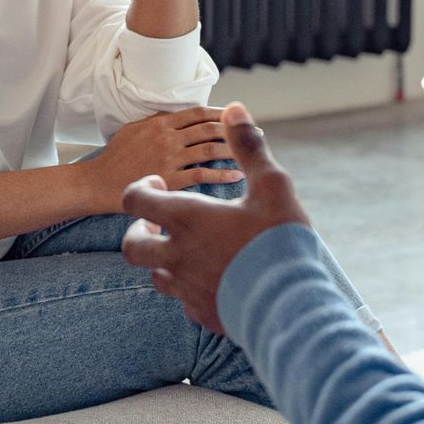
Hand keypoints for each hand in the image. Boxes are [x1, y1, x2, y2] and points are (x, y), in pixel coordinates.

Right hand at [91, 106, 242, 210]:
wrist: (97, 182)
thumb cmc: (115, 157)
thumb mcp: (134, 129)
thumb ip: (158, 122)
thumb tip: (180, 118)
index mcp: (161, 122)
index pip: (198, 112)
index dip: (222, 113)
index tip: (239, 116)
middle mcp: (168, 137)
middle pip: (209, 128)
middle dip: (236, 130)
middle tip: (258, 133)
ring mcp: (169, 158)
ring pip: (210, 149)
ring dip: (235, 151)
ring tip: (251, 155)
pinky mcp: (169, 180)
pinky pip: (202, 174)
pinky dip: (223, 174)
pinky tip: (237, 175)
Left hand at [120, 102, 308, 334]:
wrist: (291, 305)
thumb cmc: (279, 240)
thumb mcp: (271, 185)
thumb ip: (248, 147)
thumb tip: (234, 109)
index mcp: (187, 220)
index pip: (136, 200)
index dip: (140, 188)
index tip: (159, 184)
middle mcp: (177, 256)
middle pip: (132, 246)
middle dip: (139, 230)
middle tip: (158, 222)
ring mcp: (187, 289)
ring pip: (155, 275)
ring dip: (163, 260)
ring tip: (187, 250)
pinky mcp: (202, 314)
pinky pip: (183, 301)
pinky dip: (189, 289)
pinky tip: (210, 281)